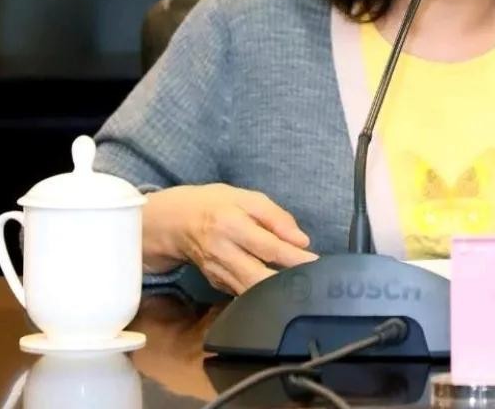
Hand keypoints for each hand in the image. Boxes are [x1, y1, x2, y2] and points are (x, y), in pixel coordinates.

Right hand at [143, 183, 317, 294]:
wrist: (177, 222)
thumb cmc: (217, 205)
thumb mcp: (247, 198)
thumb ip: (276, 217)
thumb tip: (302, 241)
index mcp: (231, 225)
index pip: (268, 247)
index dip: (294, 258)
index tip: (317, 263)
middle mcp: (222, 253)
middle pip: (258, 278)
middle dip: (287, 283)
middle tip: (313, 282)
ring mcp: (217, 274)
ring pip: (251, 293)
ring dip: (278, 294)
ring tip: (302, 288)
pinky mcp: (217, 285)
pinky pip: (243, 295)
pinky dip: (264, 296)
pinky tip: (282, 293)